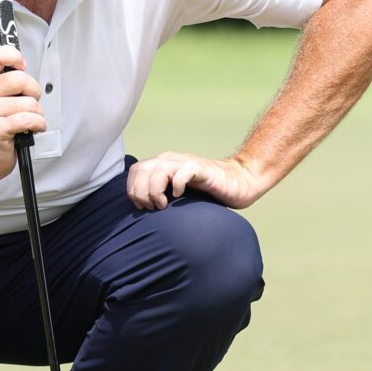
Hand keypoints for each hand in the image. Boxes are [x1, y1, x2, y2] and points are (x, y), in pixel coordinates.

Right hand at [0, 45, 45, 191]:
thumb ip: (9, 81)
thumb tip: (23, 67)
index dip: (13, 56)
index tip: (21, 65)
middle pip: (21, 79)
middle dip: (34, 92)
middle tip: (29, 103)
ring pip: (30, 103)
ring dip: (36, 114)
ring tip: (26, 121)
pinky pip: (29, 119)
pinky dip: (38, 125)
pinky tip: (32, 128)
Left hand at [127, 152, 268, 210]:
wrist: (238, 183)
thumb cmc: (209, 193)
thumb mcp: (178, 193)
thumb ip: (161, 194)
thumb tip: (141, 210)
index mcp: (164, 164)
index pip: (136, 170)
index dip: (133, 189)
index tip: (142, 207)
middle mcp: (172, 160)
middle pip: (143, 169)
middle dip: (141, 192)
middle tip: (152, 208)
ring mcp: (187, 162)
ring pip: (159, 169)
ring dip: (155, 190)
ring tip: (163, 205)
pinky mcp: (202, 169)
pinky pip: (183, 171)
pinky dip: (177, 184)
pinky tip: (179, 196)